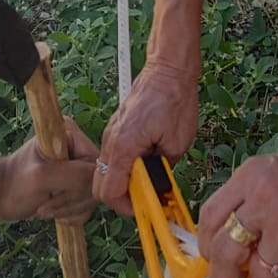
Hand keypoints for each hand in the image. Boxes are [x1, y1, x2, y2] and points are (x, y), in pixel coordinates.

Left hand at [0, 121, 99, 223]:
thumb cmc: (14, 184)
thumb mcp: (43, 178)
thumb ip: (74, 175)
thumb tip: (99, 178)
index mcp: (69, 132)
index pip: (94, 164)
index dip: (81, 184)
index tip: (54, 192)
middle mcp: (76, 145)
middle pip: (94, 181)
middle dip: (71, 199)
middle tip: (46, 204)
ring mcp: (76, 165)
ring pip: (91, 195)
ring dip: (70, 209)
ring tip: (45, 208)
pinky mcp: (74, 183)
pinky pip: (87, 204)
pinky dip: (71, 214)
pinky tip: (53, 213)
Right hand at [94, 60, 198, 215]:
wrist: (169, 68)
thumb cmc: (175, 100)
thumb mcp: (177, 143)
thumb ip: (164, 170)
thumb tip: (159, 187)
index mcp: (123, 146)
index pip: (110, 192)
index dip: (127, 207)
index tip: (146, 208)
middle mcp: (111, 140)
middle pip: (100, 184)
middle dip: (121, 198)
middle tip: (145, 198)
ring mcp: (112, 131)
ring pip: (106, 170)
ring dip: (123, 181)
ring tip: (149, 181)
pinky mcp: (117, 126)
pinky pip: (113, 155)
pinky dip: (125, 166)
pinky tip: (146, 163)